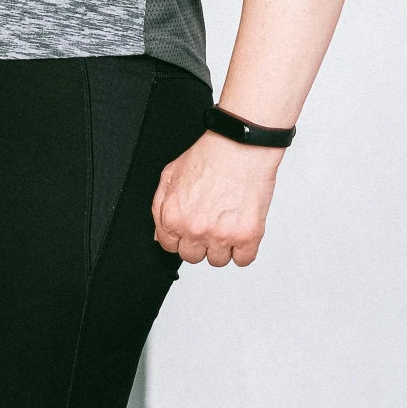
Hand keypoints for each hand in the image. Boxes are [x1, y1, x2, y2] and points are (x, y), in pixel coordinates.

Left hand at [152, 129, 280, 267]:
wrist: (239, 147)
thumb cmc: (209, 156)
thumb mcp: (170, 176)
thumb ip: (160, 208)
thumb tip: (160, 235)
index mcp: (173, 217)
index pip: (170, 246)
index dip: (181, 236)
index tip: (190, 228)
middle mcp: (195, 229)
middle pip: (193, 256)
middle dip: (200, 242)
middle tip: (210, 222)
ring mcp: (221, 235)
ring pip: (218, 260)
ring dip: (223, 246)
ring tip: (227, 222)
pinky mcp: (247, 236)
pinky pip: (243, 260)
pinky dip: (243, 249)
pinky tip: (241, 231)